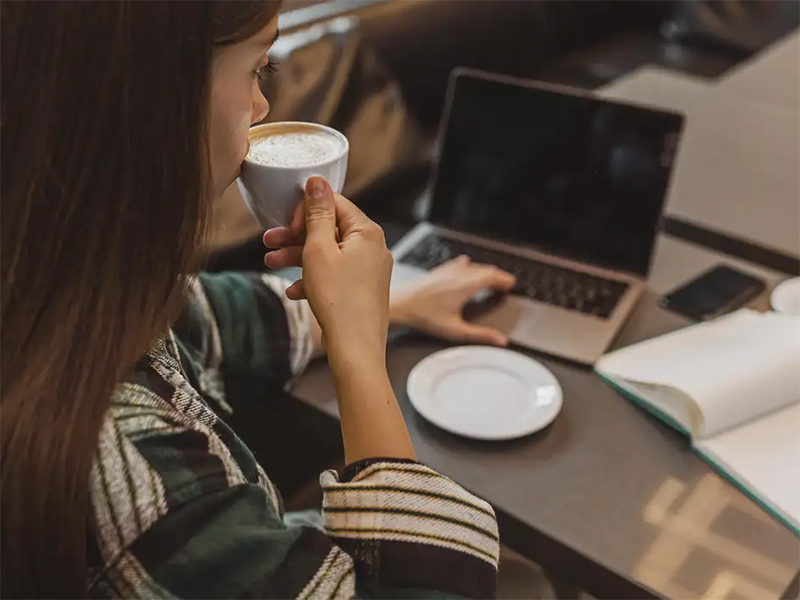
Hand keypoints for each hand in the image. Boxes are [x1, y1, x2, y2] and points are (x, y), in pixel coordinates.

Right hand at [263, 176, 392, 360]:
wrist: (355, 348)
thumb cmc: (338, 300)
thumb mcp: (318, 250)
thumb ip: (317, 213)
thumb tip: (317, 181)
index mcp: (367, 232)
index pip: (335, 204)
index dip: (307, 211)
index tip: (288, 226)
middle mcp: (374, 248)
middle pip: (330, 229)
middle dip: (297, 236)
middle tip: (270, 241)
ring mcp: (370, 270)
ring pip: (330, 254)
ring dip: (299, 257)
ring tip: (271, 263)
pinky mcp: (364, 290)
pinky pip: (336, 275)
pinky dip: (314, 279)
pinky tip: (294, 292)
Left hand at [391, 256, 515, 345]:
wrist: (401, 304)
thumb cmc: (425, 316)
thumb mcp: (456, 330)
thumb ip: (480, 335)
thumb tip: (500, 340)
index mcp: (467, 285)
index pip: (493, 276)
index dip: (505, 279)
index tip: (511, 285)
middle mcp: (459, 273)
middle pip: (485, 269)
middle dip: (497, 276)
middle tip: (504, 284)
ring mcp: (448, 269)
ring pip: (473, 265)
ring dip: (484, 271)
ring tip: (489, 279)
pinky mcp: (439, 269)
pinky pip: (460, 264)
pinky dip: (469, 267)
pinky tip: (466, 267)